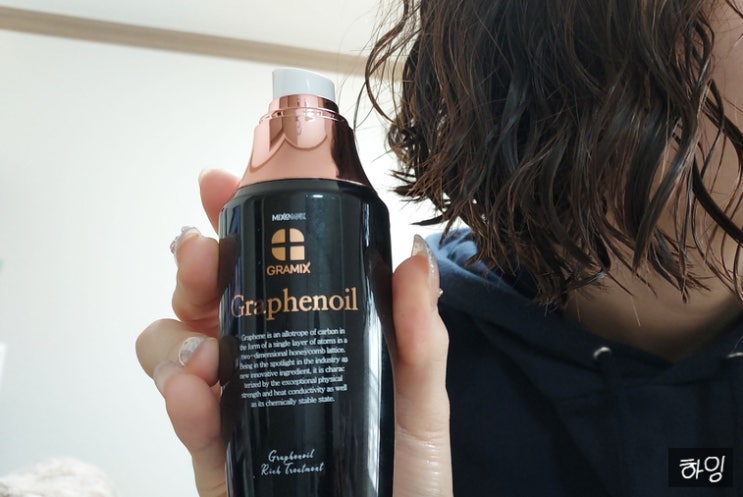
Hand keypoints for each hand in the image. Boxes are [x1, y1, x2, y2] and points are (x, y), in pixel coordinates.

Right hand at [136, 169, 452, 496]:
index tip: (220, 184)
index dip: (235, 217)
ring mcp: (233, 399)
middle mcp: (262, 353)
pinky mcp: (216, 451)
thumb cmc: (405, 465)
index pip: (262, 261)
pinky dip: (176, 396)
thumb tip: (416, 258)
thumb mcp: (420, 394)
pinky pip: (179, 416)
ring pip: (171, 344)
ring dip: (173, 332)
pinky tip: (195, 391)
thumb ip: (418, 332)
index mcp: (305, 326)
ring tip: (206, 351)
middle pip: (206, 292)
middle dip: (194, 261)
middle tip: (204, 255)